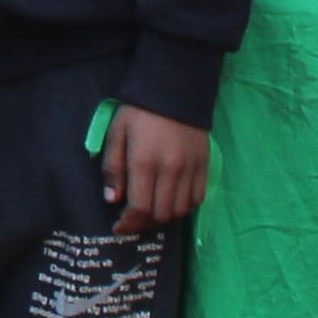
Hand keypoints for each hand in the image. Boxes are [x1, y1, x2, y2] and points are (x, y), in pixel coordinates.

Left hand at [104, 103, 210, 231]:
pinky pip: (197, 199)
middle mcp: (170, 170)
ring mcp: (190, 169)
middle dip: (143, 222)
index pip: (139, 208)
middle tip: (132, 218)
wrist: (175, 89)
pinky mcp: (204, 166)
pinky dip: (183, 207)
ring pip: (179, 211)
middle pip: (160, 214)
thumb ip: (112, 168)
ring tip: (150, 210)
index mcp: (144, 162)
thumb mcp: (115, 133)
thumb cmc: (138, 111)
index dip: (128, 224)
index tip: (118, 228)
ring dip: (163, 216)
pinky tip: (171, 201)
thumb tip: (112, 200)